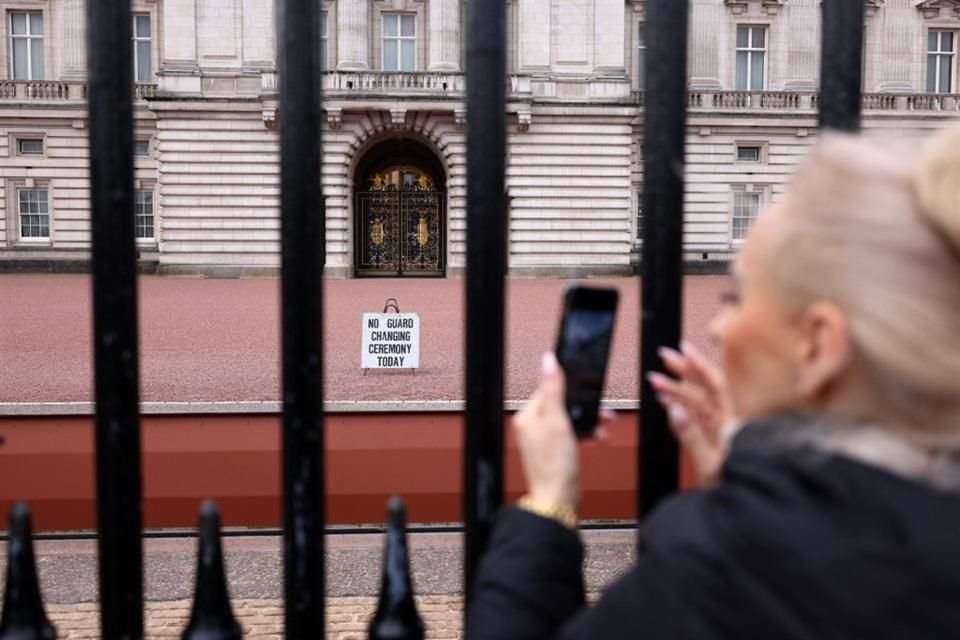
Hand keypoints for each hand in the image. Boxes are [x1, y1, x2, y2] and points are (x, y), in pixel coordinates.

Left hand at [513, 353, 609, 510]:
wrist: (559, 500)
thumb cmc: (555, 465)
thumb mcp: (557, 421)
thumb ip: (553, 389)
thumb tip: (549, 360)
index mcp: (527, 415)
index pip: (548, 388)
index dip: (570, 387)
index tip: (588, 386)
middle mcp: (532, 426)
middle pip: (561, 403)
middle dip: (583, 405)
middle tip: (601, 409)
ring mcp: (543, 439)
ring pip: (569, 418)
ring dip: (588, 419)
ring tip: (604, 423)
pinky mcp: (554, 451)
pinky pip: (571, 433)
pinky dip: (585, 433)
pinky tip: (597, 437)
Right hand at [647, 341, 734, 487]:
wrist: (751, 509)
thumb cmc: (738, 490)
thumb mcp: (711, 467)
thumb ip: (692, 438)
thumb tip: (675, 411)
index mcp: (729, 426)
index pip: (714, 386)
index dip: (698, 366)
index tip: (683, 351)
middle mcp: (726, 425)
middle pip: (704, 389)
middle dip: (684, 370)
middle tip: (665, 356)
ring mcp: (720, 432)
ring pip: (697, 402)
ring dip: (677, 389)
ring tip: (657, 380)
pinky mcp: (714, 442)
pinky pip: (696, 418)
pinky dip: (680, 408)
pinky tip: (668, 402)